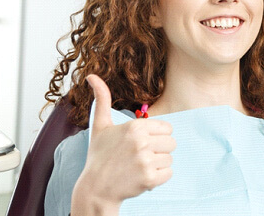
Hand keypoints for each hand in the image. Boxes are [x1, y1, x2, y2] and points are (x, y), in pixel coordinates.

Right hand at [77, 74, 175, 205]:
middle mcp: (142, 142)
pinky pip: (169, 174)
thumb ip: (102, 99)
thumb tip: (91, 75)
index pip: (167, 128)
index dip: (156, 135)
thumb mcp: (100, 125)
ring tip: (139, 166)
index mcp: (135, 126)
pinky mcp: (149, 179)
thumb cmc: (99, 155)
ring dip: (158, 164)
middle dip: (159, 150)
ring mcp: (146, 161)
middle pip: (171, 143)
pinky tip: (142, 176)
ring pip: (170, 159)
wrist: (95, 188)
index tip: (142, 142)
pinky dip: (158, 177)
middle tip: (141, 155)